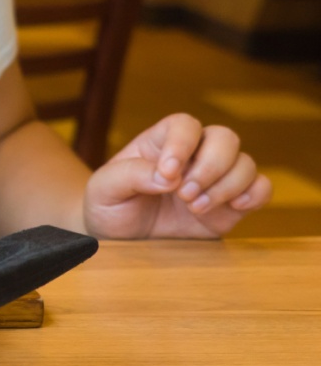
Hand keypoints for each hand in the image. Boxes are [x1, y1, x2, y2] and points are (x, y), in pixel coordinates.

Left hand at [83, 113, 271, 238]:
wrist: (119, 241)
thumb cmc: (109, 207)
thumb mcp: (103, 189)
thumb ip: (130, 175)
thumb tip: (167, 177)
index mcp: (160, 143)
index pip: (184, 125)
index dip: (182, 144)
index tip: (167, 174)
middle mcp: (192, 155)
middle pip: (224, 137)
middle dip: (209, 167)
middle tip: (184, 195)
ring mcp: (214, 179)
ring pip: (245, 162)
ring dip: (227, 185)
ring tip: (195, 208)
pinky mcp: (230, 205)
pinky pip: (261, 188)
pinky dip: (255, 194)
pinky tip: (234, 208)